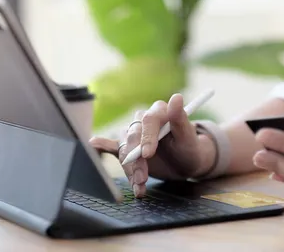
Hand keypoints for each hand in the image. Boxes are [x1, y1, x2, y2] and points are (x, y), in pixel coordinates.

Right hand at [89, 94, 215, 196]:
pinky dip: (102, 147)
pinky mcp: (128, 147)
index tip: (147, 154)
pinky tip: (92, 145)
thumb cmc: (190, 148)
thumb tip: (177, 97)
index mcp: (159, 112)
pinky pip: (112, 147)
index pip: (148, 121)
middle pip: (132, 137)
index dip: (146, 137)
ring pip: (124, 149)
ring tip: (139, 186)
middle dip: (136, 161)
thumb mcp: (189, 137)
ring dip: (129, 169)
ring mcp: (134, 134)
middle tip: (142, 179)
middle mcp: (143, 120)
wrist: (186, 162)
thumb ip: (181, 119)